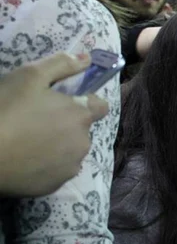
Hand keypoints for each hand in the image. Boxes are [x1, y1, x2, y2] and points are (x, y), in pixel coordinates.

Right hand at [0, 52, 108, 196]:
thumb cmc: (5, 110)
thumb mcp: (29, 76)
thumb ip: (62, 64)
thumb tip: (87, 58)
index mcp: (81, 115)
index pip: (101, 106)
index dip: (85, 101)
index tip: (63, 101)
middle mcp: (84, 142)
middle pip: (82, 129)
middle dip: (67, 123)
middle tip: (36, 119)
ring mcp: (71, 166)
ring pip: (71, 150)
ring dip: (59, 144)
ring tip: (29, 140)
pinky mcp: (55, 185)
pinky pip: (58, 170)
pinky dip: (47, 164)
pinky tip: (26, 158)